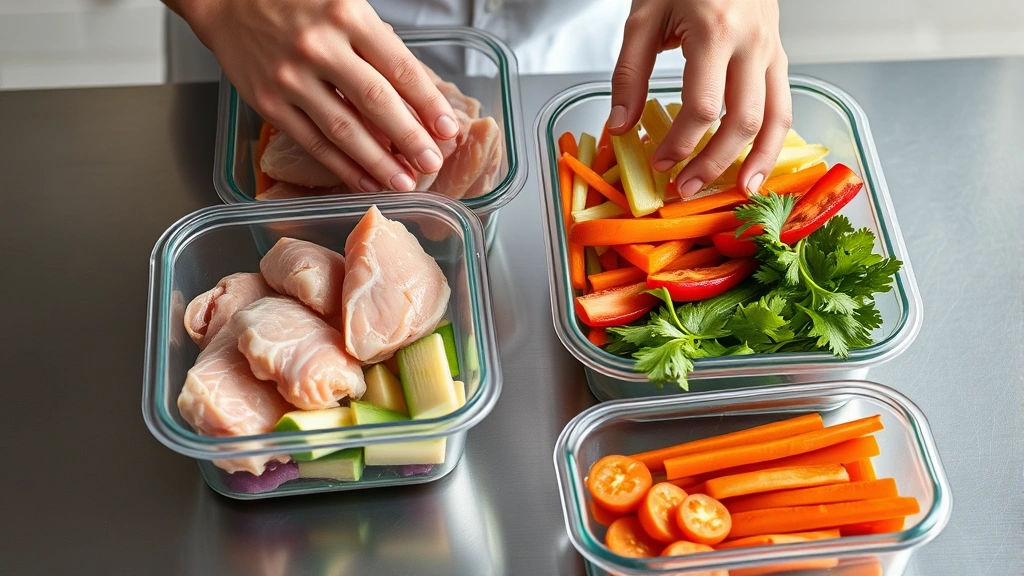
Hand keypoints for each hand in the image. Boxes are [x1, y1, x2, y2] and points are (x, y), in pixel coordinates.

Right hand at [168, 0, 460, 191]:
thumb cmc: (296, 2)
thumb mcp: (346, 6)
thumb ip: (380, 45)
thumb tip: (423, 93)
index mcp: (347, 15)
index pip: (399, 67)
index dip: (428, 103)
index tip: (449, 129)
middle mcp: (320, 46)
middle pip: (375, 101)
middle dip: (409, 138)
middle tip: (432, 163)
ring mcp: (290, 77)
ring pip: (343, 128)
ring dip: (377, 162)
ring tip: (403, 182)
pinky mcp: (268, 101)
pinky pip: (312, 141)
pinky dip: (341, 166)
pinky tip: (364, 181)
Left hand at [610, 0, 790, 196]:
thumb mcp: (644, 17)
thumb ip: (629, 74)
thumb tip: (620, 127)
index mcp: (716, 31)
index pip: (702, 106)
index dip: (679, 143)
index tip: (658, 162)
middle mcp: (752, 43)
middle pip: (742, 120)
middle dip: (714, 162)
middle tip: (686, 188)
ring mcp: (772, 49)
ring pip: (776, 117)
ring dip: (757, 160)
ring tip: (741, 192)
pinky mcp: (779, 55)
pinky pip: (783, 104)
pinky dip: (774, 139)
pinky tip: (757, 162)